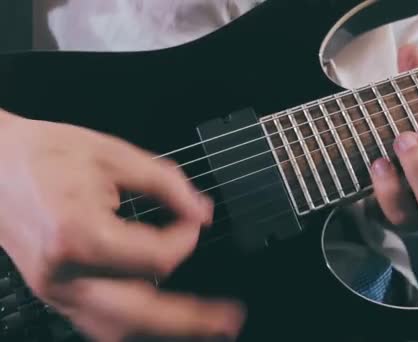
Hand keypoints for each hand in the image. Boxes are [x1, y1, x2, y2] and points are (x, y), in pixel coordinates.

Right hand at [0, 110, 244, 340]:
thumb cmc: (44, 156)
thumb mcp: (112, 154)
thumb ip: (166, 183)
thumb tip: (201, 211)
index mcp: (79, 235)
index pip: (156, 257)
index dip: (186, 237)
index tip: (193, 219)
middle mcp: (65, 274)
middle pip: (141, 313)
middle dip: (192, 319)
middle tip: (230, 319)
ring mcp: (57, 290)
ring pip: (119, 329)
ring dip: (167, 330)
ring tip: (206, 325)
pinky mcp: (55, 293)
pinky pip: (99, 324)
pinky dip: (136, 326)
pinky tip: (161, 320)